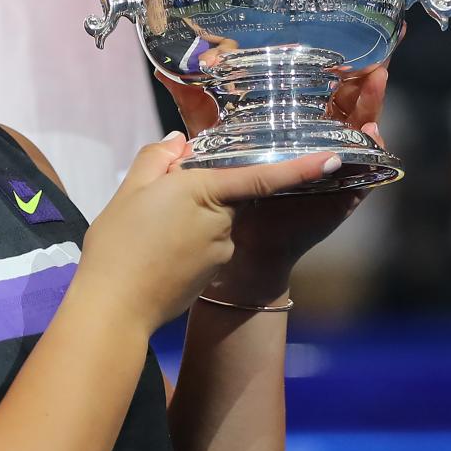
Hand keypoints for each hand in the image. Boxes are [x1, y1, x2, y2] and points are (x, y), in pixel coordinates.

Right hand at [79, 134, 338, 336]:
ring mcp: (220, 250)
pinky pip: (207, 246)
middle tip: (155, 201)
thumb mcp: (129, 190)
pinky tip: (156, 254)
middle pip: (224, 194)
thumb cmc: (118, 245)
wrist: (115, 308)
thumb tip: (179, 142)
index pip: (261, 176)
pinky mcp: (213, 273)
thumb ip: (157, 158)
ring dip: (190, 220)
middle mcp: (222, 221)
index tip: (334, 158)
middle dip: (200, 191)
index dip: (302, 167)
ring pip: (214, 221)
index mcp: (204, 191)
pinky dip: (187, 245)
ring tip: (147, 233)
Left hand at [153, 43, 398, 286]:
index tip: (345, 39)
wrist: (227, 240)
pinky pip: (365, 170)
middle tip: (374, 54)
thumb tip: (164, 70)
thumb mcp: (209, 138)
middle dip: (362, 79)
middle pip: (345, 104)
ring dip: (372, 103)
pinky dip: (372, 150)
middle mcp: (315, 141)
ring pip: (360, 129)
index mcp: (290, 125)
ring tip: (378, 78)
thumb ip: (194, 106)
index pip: (318, 89)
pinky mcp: (340, 193)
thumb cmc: (220, 188)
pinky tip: (372, 130)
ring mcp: (332, 166)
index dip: (332, 67)